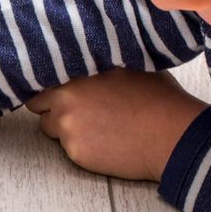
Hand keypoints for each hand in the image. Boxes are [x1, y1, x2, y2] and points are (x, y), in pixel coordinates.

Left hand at [24, 69, 207, 181]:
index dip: (50, 84)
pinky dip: (80, 146)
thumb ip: (97, 64)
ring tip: (96, 126)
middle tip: (78, 110)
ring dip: (64, 127)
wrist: (173, 136)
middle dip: (52, 107)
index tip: (57, 89)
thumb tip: (86, 60)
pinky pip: (67, 147)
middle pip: (38, 105)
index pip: (41, 77)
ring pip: (50, 127)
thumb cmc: (159, 99)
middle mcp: (65, 99)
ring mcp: (67, 127)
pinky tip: (104, 141)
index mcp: (77, 73)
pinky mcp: (75, 151)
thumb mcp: (128, 66)